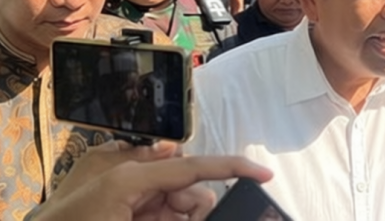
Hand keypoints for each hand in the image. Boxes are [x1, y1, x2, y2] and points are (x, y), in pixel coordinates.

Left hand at [35, 140, 273, 220]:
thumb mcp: (121, 196)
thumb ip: (165, 200)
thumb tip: (192, 191)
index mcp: (132, 175)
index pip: (193, 167)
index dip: (231, 167)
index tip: (263, 173)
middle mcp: (131, 175)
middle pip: (189, 190)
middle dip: (193, 211)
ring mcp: (125, 189)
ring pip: (177, 205)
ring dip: (176, 217)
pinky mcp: (124, 201)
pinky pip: (161, 209)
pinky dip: (165, 215)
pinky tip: (149, 218)